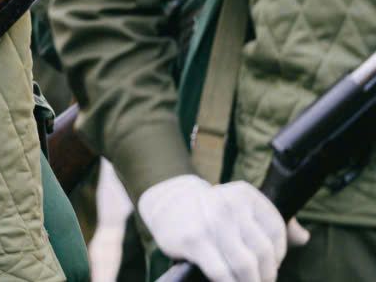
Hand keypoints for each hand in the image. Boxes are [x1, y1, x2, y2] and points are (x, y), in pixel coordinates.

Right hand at [139, 174, 308, 281]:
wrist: (166, 203)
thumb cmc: (209, 210)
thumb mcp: (240, 205)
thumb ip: (271, 221)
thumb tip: (303, 237)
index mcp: (246, 195)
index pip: (277, 233)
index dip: (278, 257)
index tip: (268, 267)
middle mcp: (229, 205)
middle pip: (263, 253)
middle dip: (265, 276)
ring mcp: (211, 223)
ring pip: (245, 266)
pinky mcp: (194, 241)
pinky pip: (221, 273)